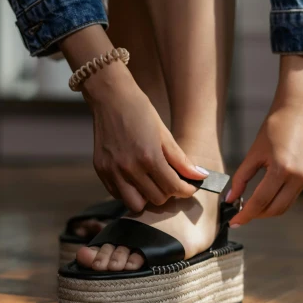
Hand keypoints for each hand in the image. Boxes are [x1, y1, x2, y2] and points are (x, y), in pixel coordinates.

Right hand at [59, 24, 208, 211]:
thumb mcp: (164, 133)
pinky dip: (129, 192)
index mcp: (149, 156)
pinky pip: (117, 195)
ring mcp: (112, 171)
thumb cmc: (140, 111)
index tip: (189, 187)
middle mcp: (129, 168)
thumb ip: (181, 159)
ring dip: (147, 197)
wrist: (110, 97)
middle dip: (168, 193)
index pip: (173, 187)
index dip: (186, 190)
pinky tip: (135, 178)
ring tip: (152, 183)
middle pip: (157, 199)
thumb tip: (201, 176)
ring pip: (135, 205)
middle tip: (171, 181)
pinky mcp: (101, 171)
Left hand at [227, 55, 302, 225]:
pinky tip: (266, 195)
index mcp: (282, 169)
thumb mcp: (254, 153)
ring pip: (285, 205)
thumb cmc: (274, 127)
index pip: (261, 201)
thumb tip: (231, 198)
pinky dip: (278, 199)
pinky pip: (292, 195)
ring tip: (250, 207)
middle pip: (275, 209)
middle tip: (240, 216)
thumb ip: (241, 178)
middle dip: (257, 215)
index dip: (245, 214)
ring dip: (268, 209)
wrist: (298, 110)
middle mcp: (298, 177)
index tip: (233, 222)